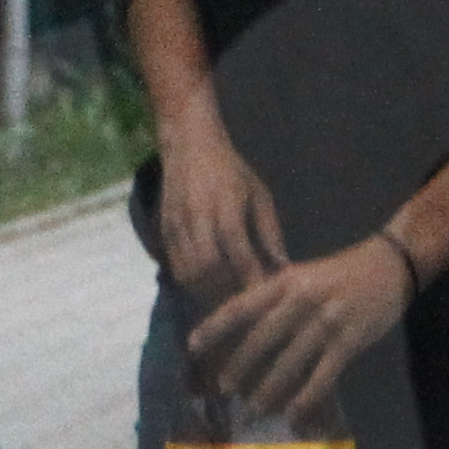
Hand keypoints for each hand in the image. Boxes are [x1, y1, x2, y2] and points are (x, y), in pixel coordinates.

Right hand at [153, 124, 288, 303]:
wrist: (188, 145)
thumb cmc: (231, 171)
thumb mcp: (259, 195)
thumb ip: (270, 233)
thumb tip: (284, 268)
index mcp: (227, 206)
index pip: (239, 253)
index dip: (251, 279)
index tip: (266, 296)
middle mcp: (199, 217)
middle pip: (209, 269)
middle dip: (227, 290)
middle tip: (246, 303)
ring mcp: (178, 225)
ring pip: (189, 273)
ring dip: (208, 292)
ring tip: (227, 300)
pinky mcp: (164, 231)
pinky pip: (176, 268)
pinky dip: (193, 284)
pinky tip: (208, 288)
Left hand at [187, 237, 411, 418]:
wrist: (390, 266)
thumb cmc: (341, 272)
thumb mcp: (302, 275)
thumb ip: (275, 298)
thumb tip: (242, 325)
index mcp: (285, 282)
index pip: (241, 306)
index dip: (214, 327)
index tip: (192, 346)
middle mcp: (301, 303)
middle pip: (260, 340)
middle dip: (238, 367)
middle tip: (221, 389)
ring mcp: (325, 324)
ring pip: (288, 364)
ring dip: (267, 390)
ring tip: (251, 409)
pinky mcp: (348, 344)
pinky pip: (321, 378)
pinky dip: (305, 399)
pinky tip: (292, 415)